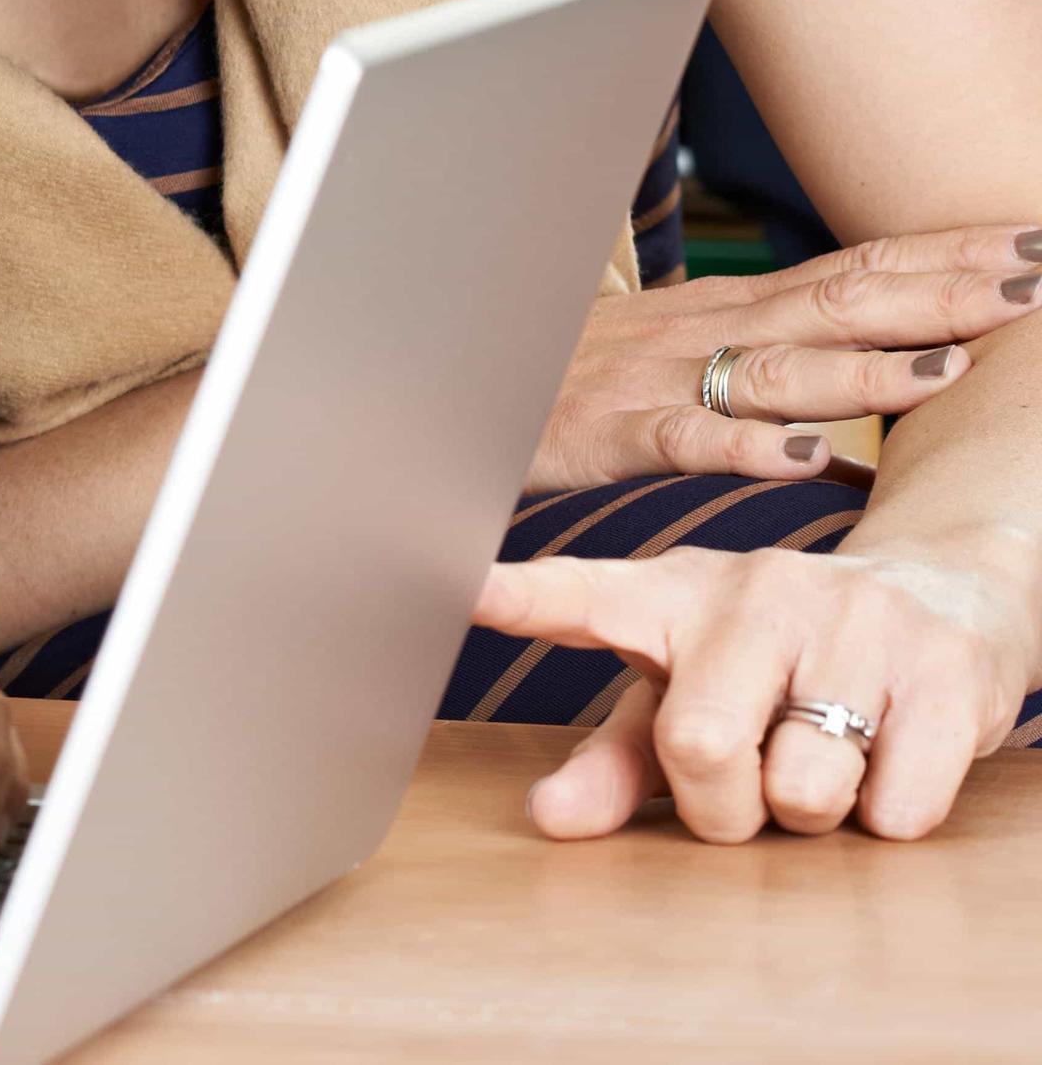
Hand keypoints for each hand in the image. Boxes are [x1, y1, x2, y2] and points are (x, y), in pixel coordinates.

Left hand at [475, 540, 1038, 842]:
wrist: (942, 601)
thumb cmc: (774, 666)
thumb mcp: (681, 699)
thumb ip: (612, 761)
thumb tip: (548, 819)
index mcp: (666, 597)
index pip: (577, 593)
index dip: (518, 595)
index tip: (462, 586)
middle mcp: (752, 590)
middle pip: (699, 746)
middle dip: (723, 804)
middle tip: (750, 777)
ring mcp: (851, 617)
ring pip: (802, 789)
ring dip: (812, 809)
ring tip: (826, 751)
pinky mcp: (941, 665)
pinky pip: (897, 807)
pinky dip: (892, 811)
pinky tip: (896, 751)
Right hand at [527, 225, 1041, 492]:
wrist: (433, 380)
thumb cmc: (561, 383)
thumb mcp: (673, 378)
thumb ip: (768, 405)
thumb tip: (859, 450)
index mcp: (728, 311)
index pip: (858, 269)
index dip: (948, 255)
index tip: (1037, 243)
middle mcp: (703, 331)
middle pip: (840, 302)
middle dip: (943, 291)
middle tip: (1037, 282)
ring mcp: (654, 378)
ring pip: (776, 370)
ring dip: (867, 370)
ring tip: (950, 369)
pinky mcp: (603, 433)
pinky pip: (681, 438)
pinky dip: (743, 445)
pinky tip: (803, 457)